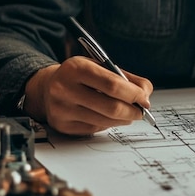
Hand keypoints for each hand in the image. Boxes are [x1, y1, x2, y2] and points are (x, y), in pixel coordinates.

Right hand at [23, 56, 153, 134]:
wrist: (47, 87)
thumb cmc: (81, 75)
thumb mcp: (100, 66)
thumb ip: (126, 78)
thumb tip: (146, 94)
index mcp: (76, 68)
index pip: (112, 85)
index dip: (133, 94)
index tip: (145, 98)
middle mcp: (64, 89)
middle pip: (110, 106)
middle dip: (132, 110)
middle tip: (142, 111)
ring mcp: (62, 109)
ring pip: (104, 121)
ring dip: (123, 119)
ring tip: (130, 114)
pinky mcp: (62, 126)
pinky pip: (94, 129)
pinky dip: (108, 124)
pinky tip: (110, 117)